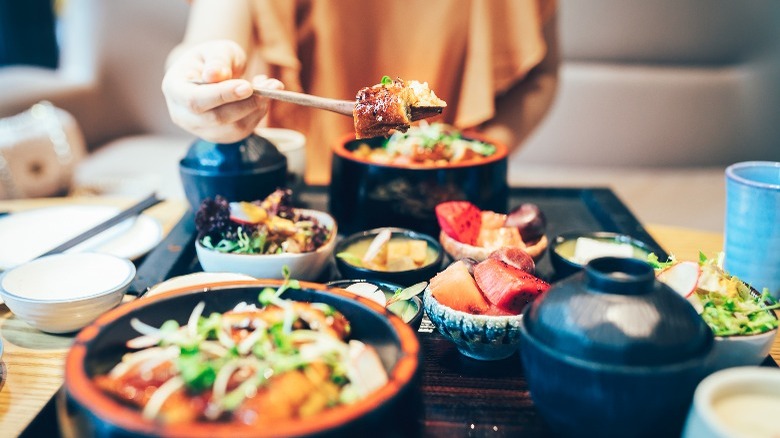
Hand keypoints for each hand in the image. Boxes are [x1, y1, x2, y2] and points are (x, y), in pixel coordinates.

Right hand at [162, 40, 282, 142]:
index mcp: (174, 90)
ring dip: (257, 109)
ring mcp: (200, 129)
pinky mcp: (220, 136)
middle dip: (246, 103)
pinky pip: (243, 131)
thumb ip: (217, 60)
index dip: (221, 95)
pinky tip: (264, 98)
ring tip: (270, 86)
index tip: (247, 86)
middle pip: (215, 118)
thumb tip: (215, 75)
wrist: (211, 73)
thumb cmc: (211, 59)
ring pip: (233, 128)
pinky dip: (258, 115)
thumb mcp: (215, 49)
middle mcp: (182, 115)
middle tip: (270, 86)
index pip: (195, 100)